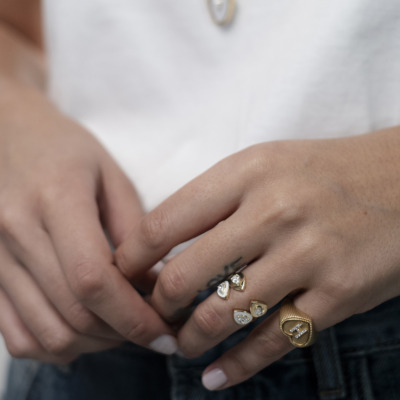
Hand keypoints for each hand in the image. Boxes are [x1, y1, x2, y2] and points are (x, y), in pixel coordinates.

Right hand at [0, 84, 176, 363]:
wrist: (6, 133)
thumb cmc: (65, 149)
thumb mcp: (110, 176)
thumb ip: (134, 229)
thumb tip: (153, 283)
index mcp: (56, 199)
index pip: (92, 279)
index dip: (133, 315)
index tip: (164, 330)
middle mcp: (16, 234)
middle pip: (73, 313)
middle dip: (122, 334)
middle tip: (153, 330)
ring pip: (46, 334)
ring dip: (93, 344)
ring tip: (122, 330)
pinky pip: (15, 335)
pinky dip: (55, 346)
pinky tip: (84, 332)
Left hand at [116, 129, 399, 388]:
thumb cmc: (321, 171)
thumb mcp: (263, 164)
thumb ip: (214, 199)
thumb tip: (162, 244)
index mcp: (246, 173)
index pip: (163, 223)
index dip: (132, 258)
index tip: (124, 275)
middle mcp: (273, 212)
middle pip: (184, 276)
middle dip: (157, 306)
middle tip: (154, 315)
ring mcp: (307, 254)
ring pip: (224, 315)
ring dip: (192, 339)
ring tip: (184, 343)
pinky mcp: (339, 293)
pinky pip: (274, 341)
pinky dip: (237, 366)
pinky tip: (216, 376)